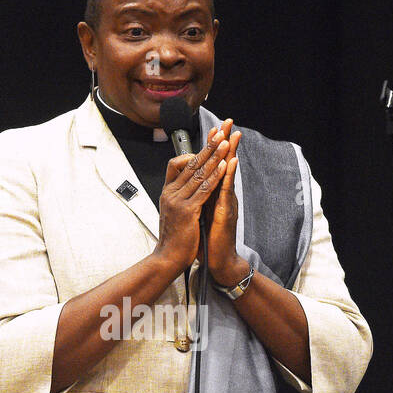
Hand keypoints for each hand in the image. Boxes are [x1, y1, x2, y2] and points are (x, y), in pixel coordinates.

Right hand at [153, 120, 233, 271]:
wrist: (168, 258)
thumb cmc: (175, 238)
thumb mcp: (173, 213)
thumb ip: (180, 198)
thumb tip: (188, 186)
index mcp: (167, 192)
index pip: (175, 164)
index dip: (191, 153)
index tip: (205, 145)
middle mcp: (170, 193)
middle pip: (189, 163)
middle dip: (207, 147)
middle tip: (220, 133)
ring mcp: (178, 201)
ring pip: (198, 173)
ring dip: (214, 156)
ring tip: (226, 143)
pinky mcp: (187, 211)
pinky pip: (204, 189)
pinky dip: (216, 175)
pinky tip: (225, 166)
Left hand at [206, 125, 248, 286]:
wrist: (217, 260)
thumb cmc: (209, 238)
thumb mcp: (203, 212)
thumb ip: (202, 198)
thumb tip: (196, 185)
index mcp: (215, 194)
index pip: (216, 166)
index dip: (216, 148)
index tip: (215, 129)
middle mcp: (223, 195)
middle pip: (225, 164)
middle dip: (226, 142)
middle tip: (229, 122)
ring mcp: (226, 202)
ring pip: (228, 173)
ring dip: (231, 153)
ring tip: (234, 135)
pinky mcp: (226, 212)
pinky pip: (227, 191)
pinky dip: (229, 175)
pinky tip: (231, 162)